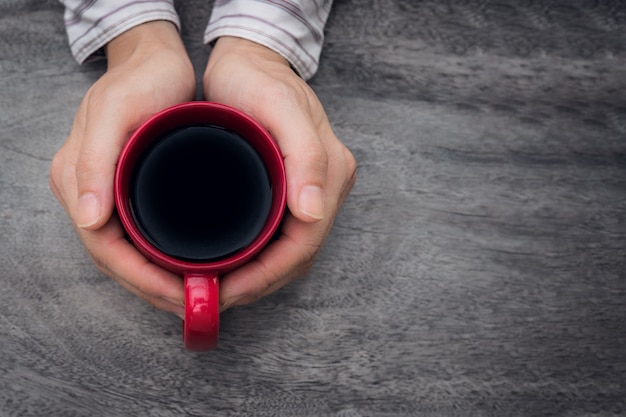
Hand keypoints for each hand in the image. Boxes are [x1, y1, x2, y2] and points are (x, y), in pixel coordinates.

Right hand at [49, 21, 195, 317]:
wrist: (156, 60)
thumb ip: (94, 162)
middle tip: (195, 302)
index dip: (141, 279)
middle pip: (118, 258)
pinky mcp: (133, 189)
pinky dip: (164, 257)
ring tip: (196, 293)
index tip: (179, 294)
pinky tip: (189, 265)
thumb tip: (87, 218)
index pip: (104, 248)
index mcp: (76, 179)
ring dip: (160, 279)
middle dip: (154, 288)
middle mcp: (89, 192)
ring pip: (131, 252)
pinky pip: (143, 235)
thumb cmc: (139, 81)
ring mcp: (110, 192)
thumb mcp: (114, 113)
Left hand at [203, 37, 356, 309]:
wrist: (249, 59)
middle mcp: (325, 185)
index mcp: (330, 171)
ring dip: (258, 277)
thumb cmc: (257, 78)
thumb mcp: (281, 108)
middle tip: (213, 297)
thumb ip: (306, 156)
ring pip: (289, 252)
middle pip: (298, 255)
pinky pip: (280, 236)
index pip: (304, 243)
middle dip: (259, 283)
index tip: (227, 291)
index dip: (267, 275)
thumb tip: (313, 213)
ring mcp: (310, 189)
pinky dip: (257, 258)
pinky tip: (231, 262)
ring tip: (218, 287)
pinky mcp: (291, 188)